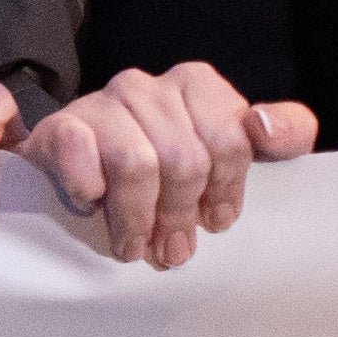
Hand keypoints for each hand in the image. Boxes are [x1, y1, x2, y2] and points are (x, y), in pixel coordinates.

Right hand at [13, 63, 317, 268]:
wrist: (75, 169)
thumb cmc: (159, 170)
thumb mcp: (225, 153)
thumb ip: (277, 134)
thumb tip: (270, 129)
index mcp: (196, 86)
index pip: (231, 139)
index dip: (225, 190)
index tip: (216, 220)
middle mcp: (147, 86)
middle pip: (184, 159)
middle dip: (180, 215)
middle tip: (173, 250)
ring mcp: (102, 101)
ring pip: (136, 165)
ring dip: (136, 218)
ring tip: (134, 244)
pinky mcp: (61, 126)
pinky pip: (82, 158)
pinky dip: (90, 192)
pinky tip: (93, 205)